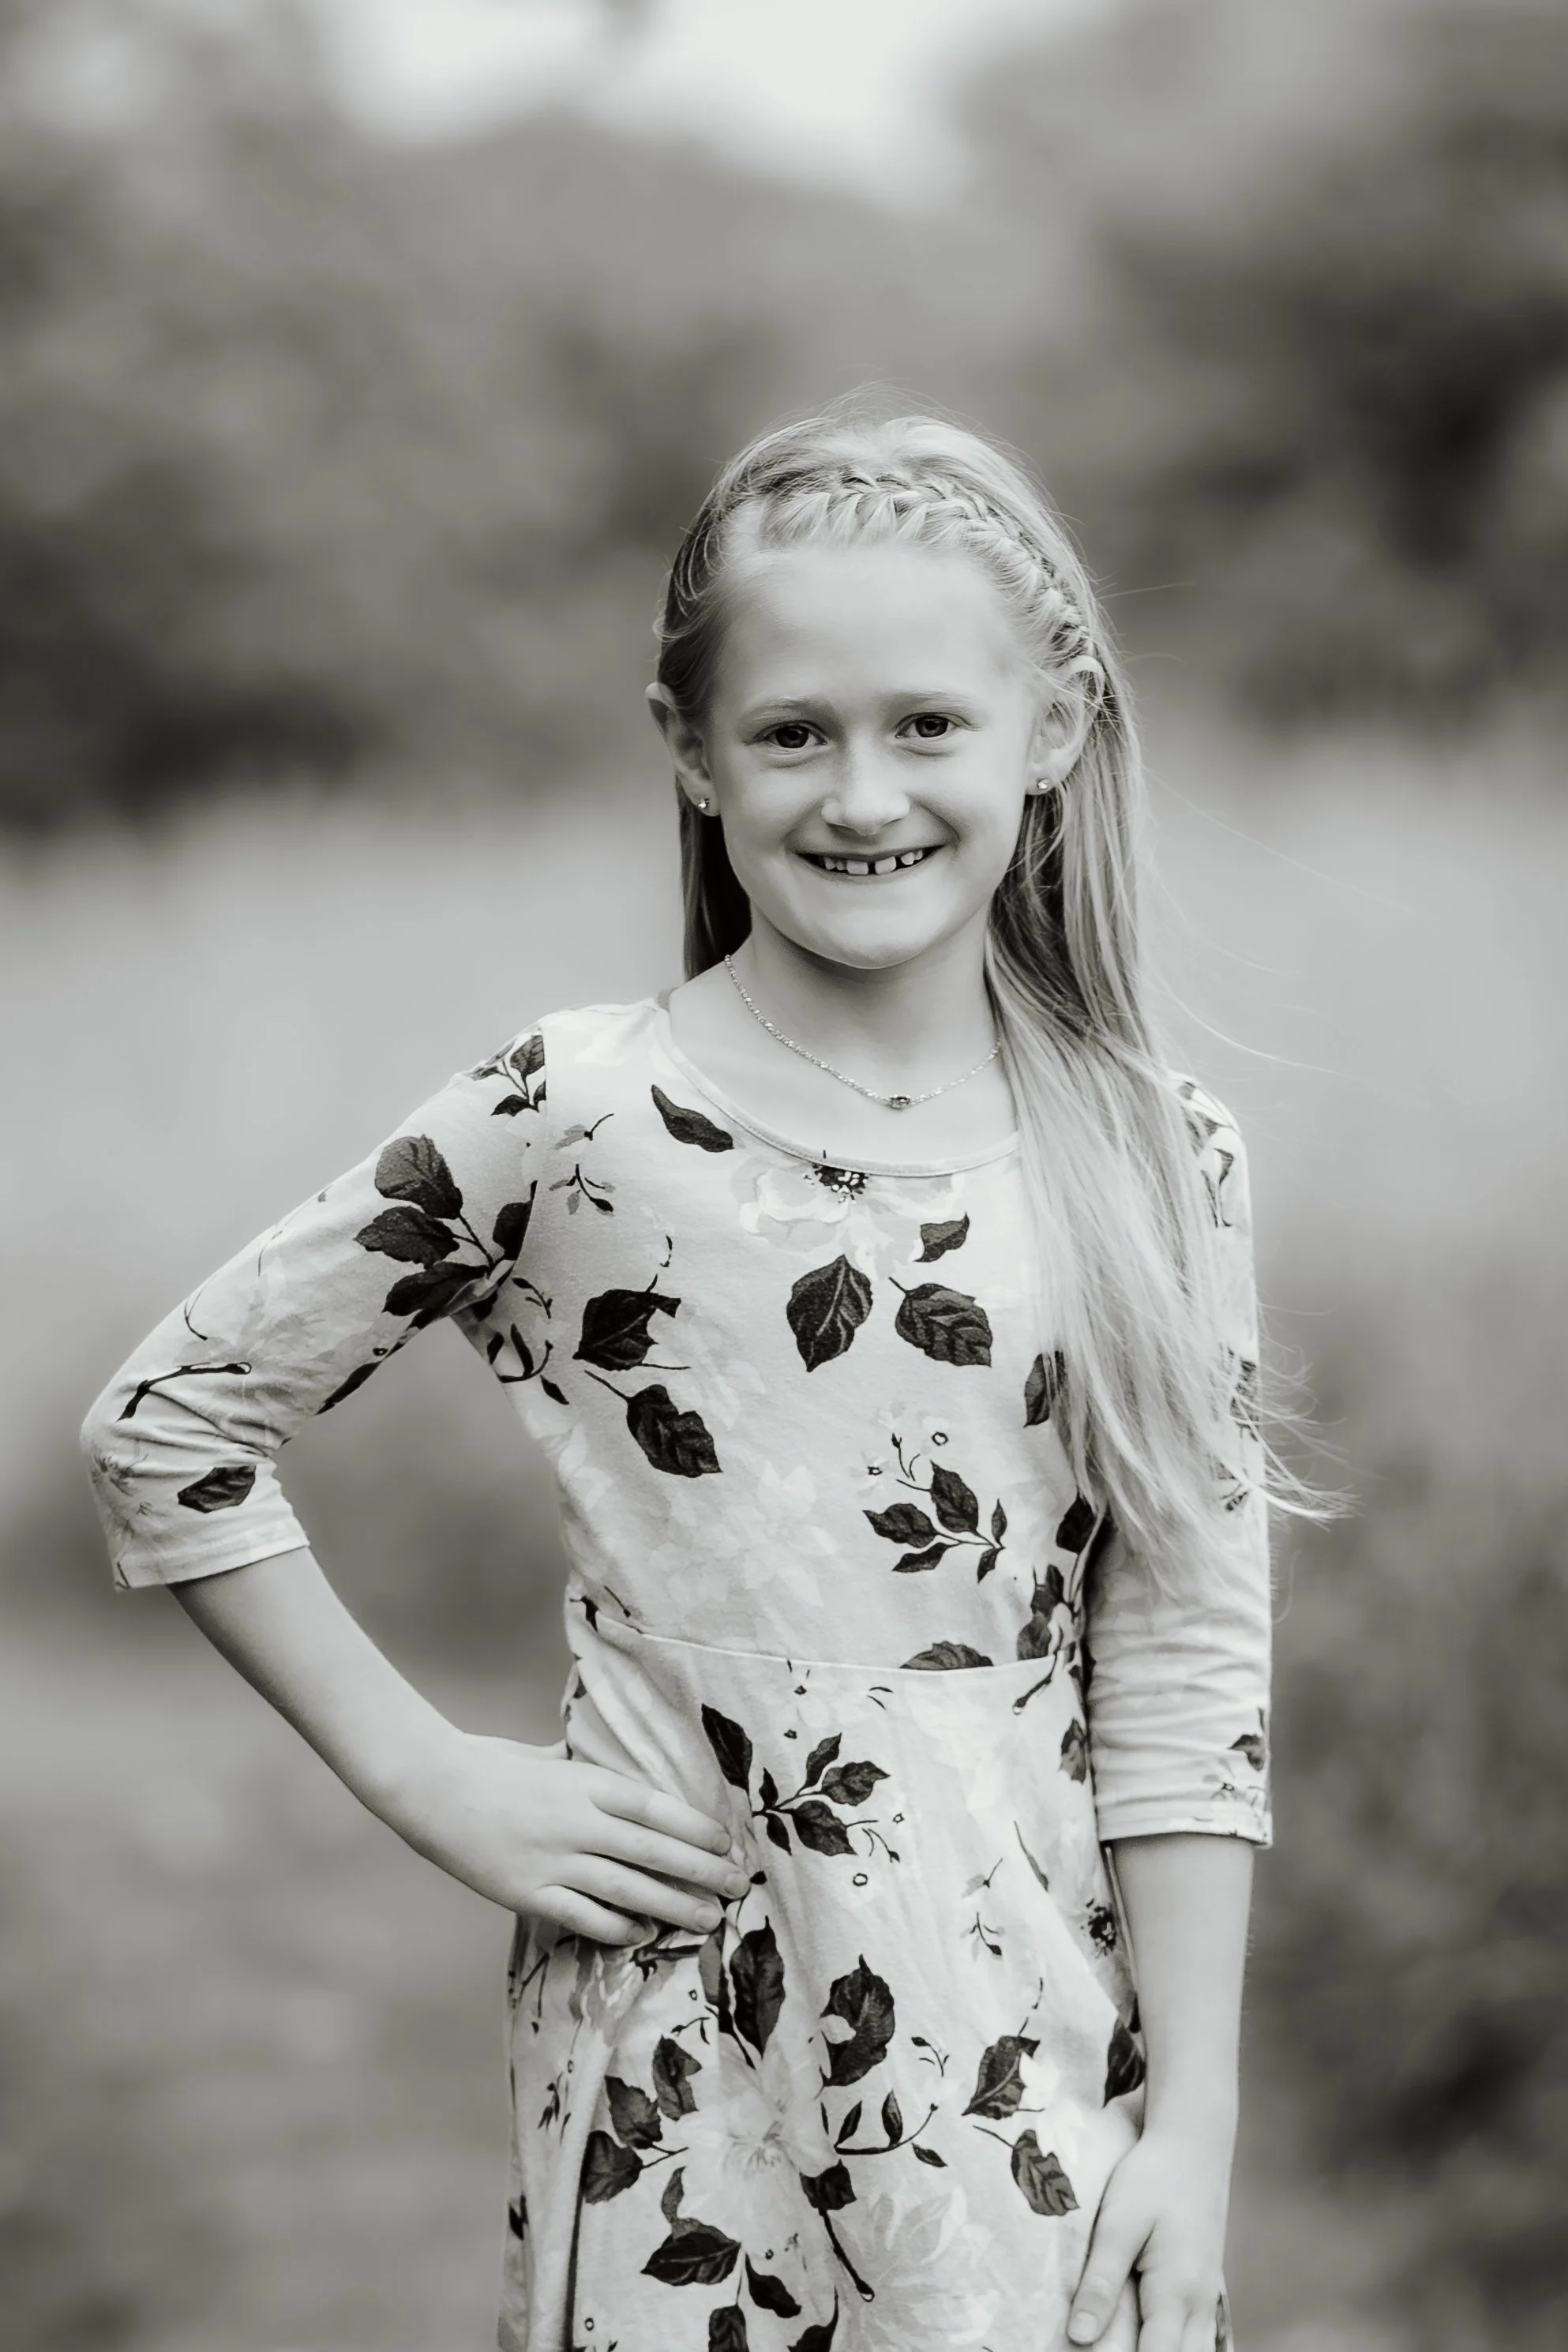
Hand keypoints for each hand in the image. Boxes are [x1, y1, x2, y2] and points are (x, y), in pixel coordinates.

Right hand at [379, 1729, 751, 1942]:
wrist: (431, 1787)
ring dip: (674, 1906)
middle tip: (737, 1886)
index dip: (697, 1829)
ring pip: (629, 1889)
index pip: (657, 1808)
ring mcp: (554, 1860)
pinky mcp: (528, 1892)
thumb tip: (613, 1771)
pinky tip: (643, 1934)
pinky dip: (617, 1928)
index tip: (728, 1843)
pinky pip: (583, 1916)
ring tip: (709, 1919)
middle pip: (655, 1852)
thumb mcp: (546, 1755)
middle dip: (702, 1872)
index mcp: (587, 1782)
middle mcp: (578, 1822)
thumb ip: (582, 1767)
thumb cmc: (490, 1765)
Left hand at [1067, 2124, 1231, 2351]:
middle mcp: (1200, 2306)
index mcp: (1176, 2294)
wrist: (1194, 2143)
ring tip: (1126, 2340)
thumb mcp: (1118, 2223)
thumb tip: (1079, 2336)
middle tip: (1106, 2348)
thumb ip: (1101, 2282)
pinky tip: (1153, 2338)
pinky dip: (1181, 2347)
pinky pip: (1201, 2339)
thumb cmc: (1153, 2177)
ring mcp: (1209, 2300)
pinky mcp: (1206, 2289)